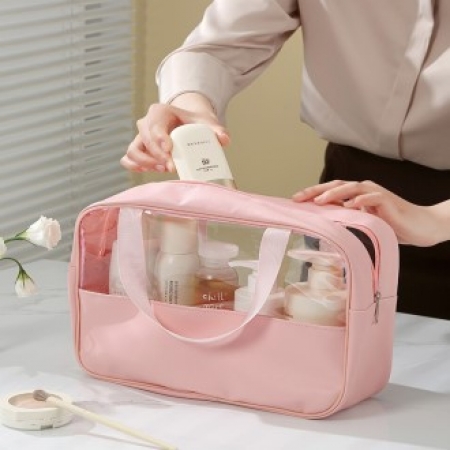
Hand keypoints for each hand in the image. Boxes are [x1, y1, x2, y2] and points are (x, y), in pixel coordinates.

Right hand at [121, 94, 229, 172]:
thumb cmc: (195, 123)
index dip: (160, 139)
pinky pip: (129, 158)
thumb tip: (224, 140)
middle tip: (172, 167)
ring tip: (163, 170)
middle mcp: (147, 123)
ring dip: (146, 163)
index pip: (156, 125)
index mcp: (161, 112)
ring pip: (133, 150)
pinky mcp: (139, 149)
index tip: (170, 150)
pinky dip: (135, 166)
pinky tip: (148, 172)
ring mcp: (141, 137)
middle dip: (157, 155)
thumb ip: (217, 130)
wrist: (187, 124)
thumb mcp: (207, 123)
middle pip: (145, 139)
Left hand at [293, 180, 442, 246]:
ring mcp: (376, 194)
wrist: (421, 227)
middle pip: (336, 185)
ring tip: (319, 201)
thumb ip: (348, 219)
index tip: (295, 200)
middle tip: (298, 198)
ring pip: (352, 187)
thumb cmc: (392, 226)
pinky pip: (373, 198)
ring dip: (334, 193)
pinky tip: (349, 205)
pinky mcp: (388, 201)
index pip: (331, 191)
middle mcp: (364, 190)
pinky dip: (360, 200)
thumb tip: (325, 223)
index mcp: (356, 195)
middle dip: (315, 191)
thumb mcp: (365, 223)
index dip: (312, 193)